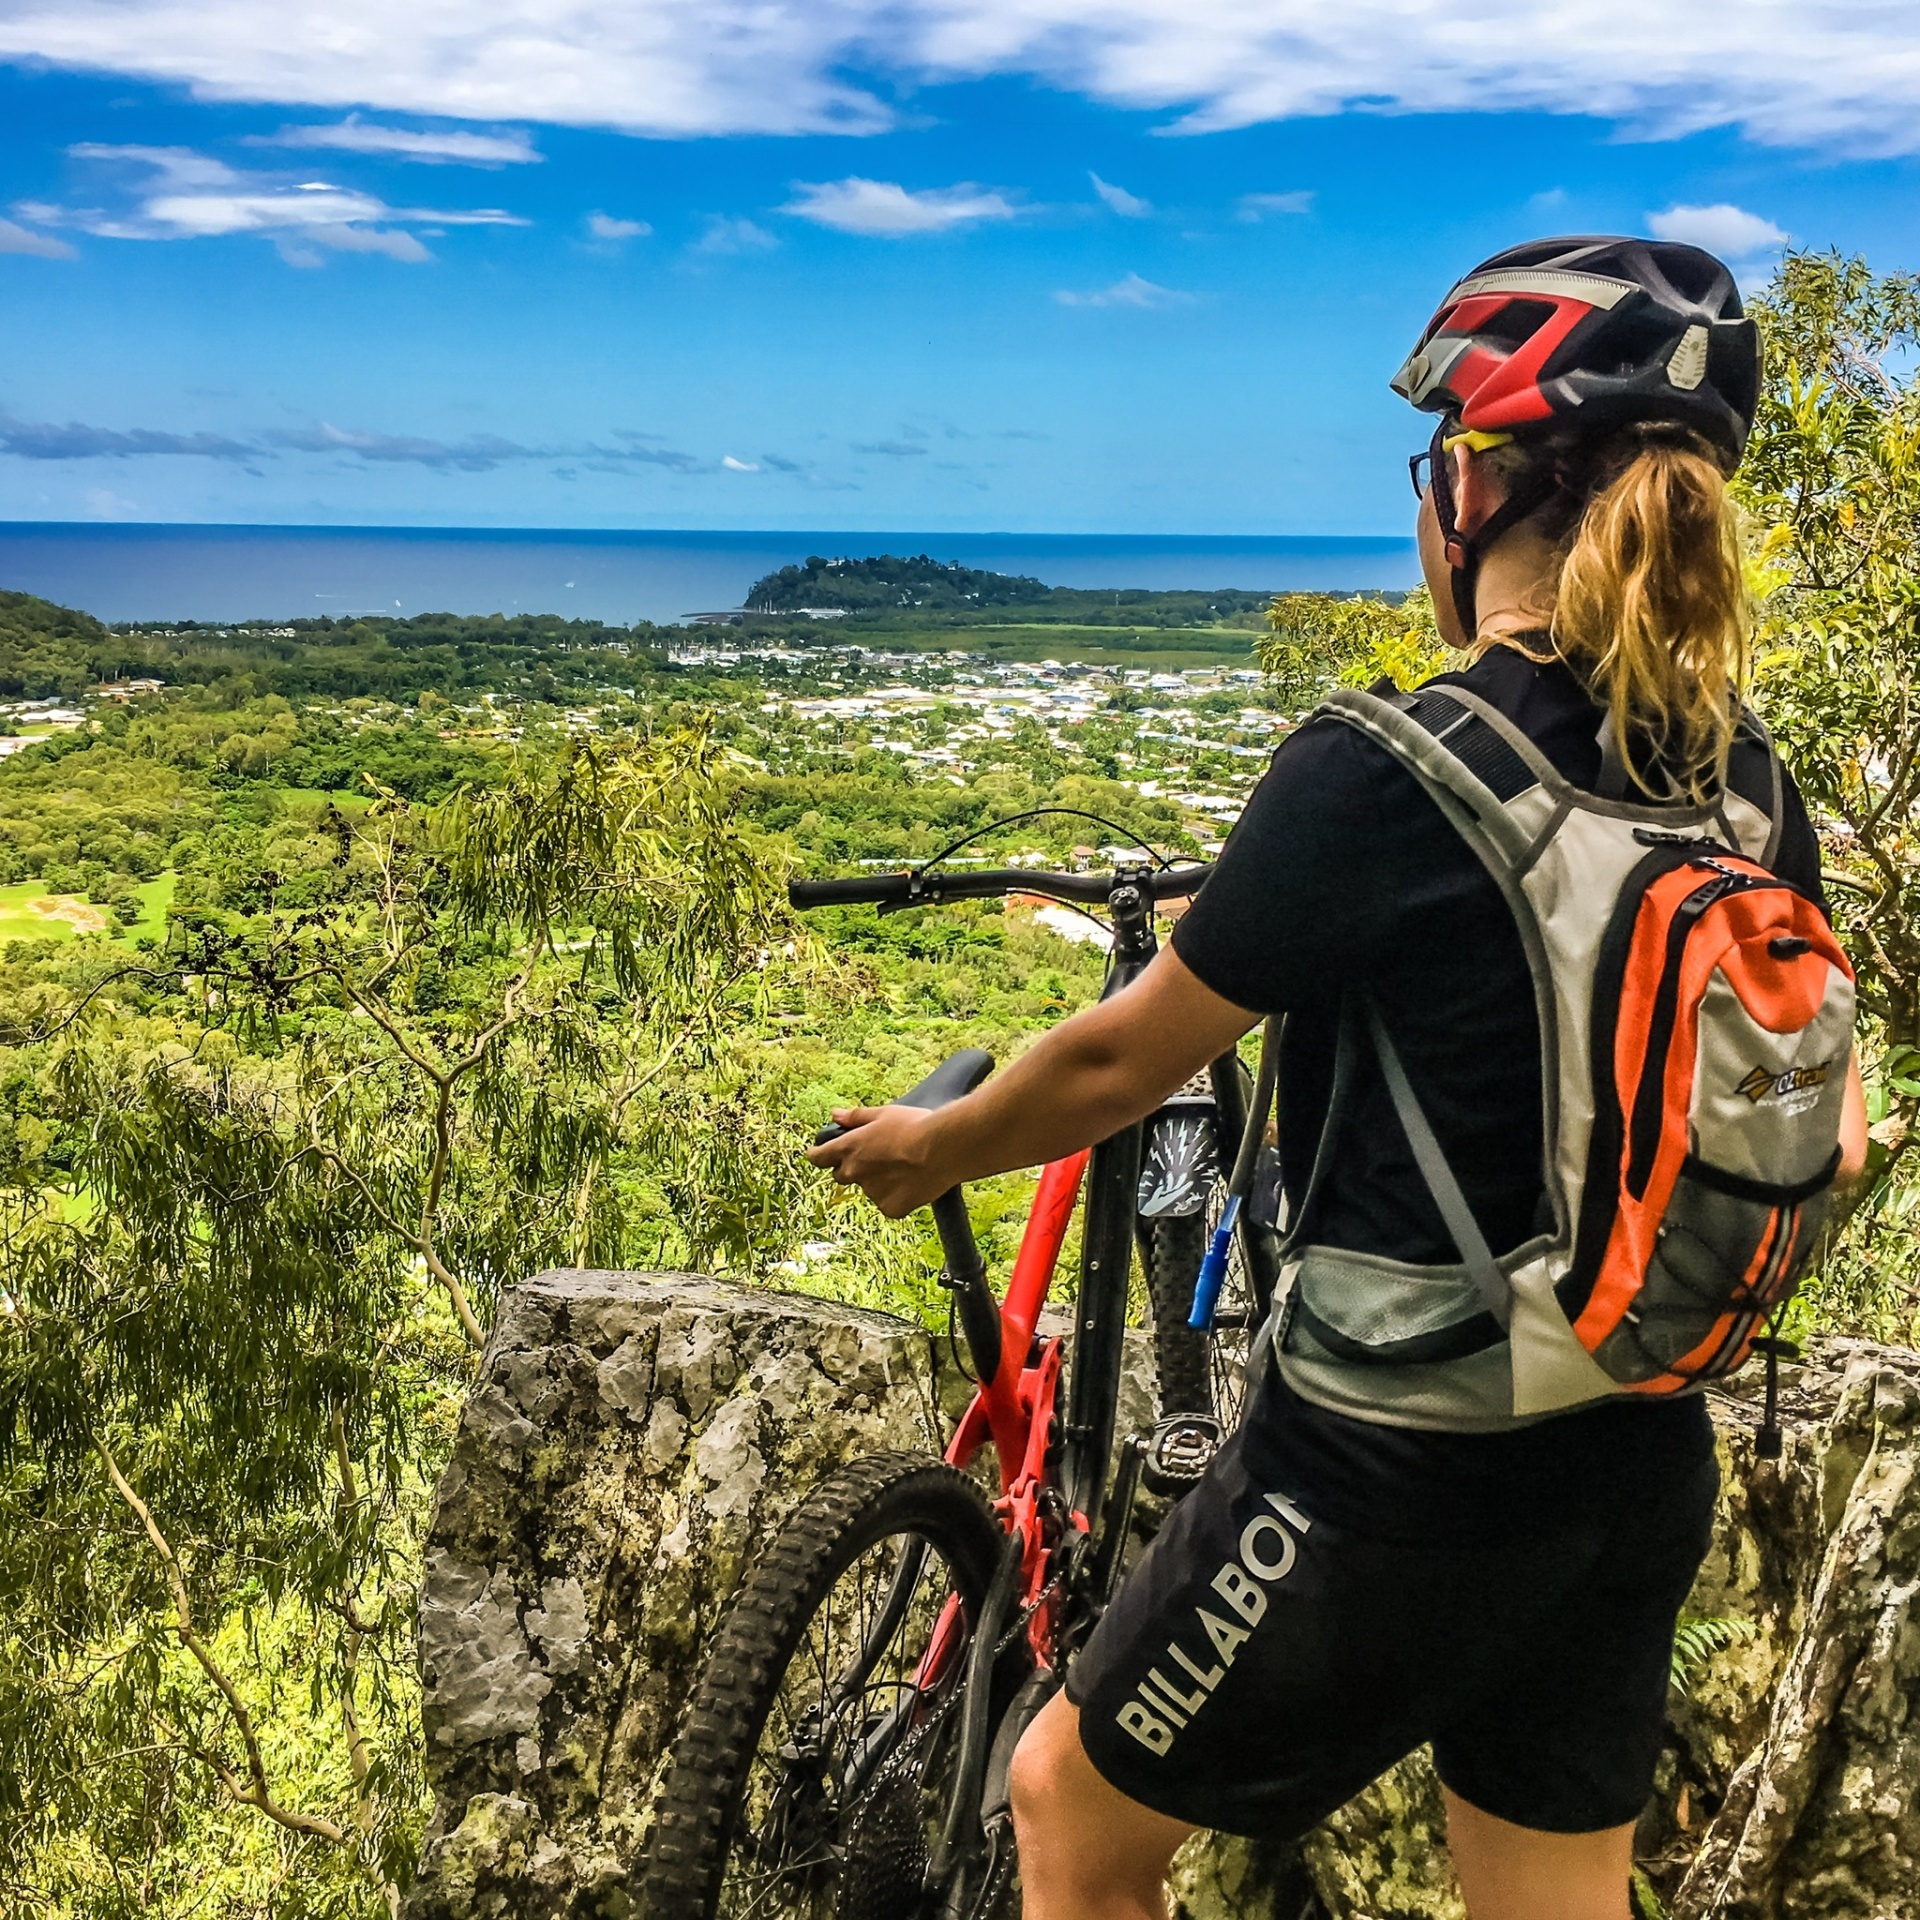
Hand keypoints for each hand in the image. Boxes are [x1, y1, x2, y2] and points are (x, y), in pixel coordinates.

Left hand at [807, 1104, 949, 1217]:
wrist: (942, 1149)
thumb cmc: (914, 1126)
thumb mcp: (883, 1113)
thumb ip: (855, 1117)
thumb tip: (834, 1115)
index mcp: (848, 1148)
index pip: (818, 1157)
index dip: (819, 1155)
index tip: (820, 1153)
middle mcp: (854, 1173)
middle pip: (842, 1175)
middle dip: (853, 1168)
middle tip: (877, 1157)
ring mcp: (871, 1193)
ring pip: (870, 1188)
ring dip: (879, 1180)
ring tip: (905, 1166)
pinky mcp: (890, 1208)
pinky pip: (889, 1202)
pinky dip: (897, 1195)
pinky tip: (913, 1181)